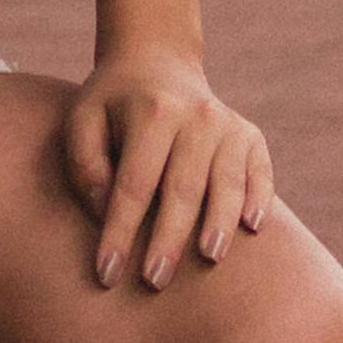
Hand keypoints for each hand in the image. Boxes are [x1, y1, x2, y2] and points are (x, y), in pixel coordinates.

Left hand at [64, 49, 271, 291]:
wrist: (157, 62)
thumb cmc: (112, 104)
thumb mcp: (82, 121)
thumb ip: (86, 165)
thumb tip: (107, 211)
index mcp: (151, 112)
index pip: (133, 184)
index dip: (120, 232)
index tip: (107, 273)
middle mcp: (196, 116)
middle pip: (182, 188)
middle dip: (168, 238)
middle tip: (153, 280)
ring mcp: (228, 125)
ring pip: (226, 183)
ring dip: (218, 223)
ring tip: (208, 257)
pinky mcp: (250, 136)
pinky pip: (260, 172)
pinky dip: (258, 199)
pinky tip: (252, 227)